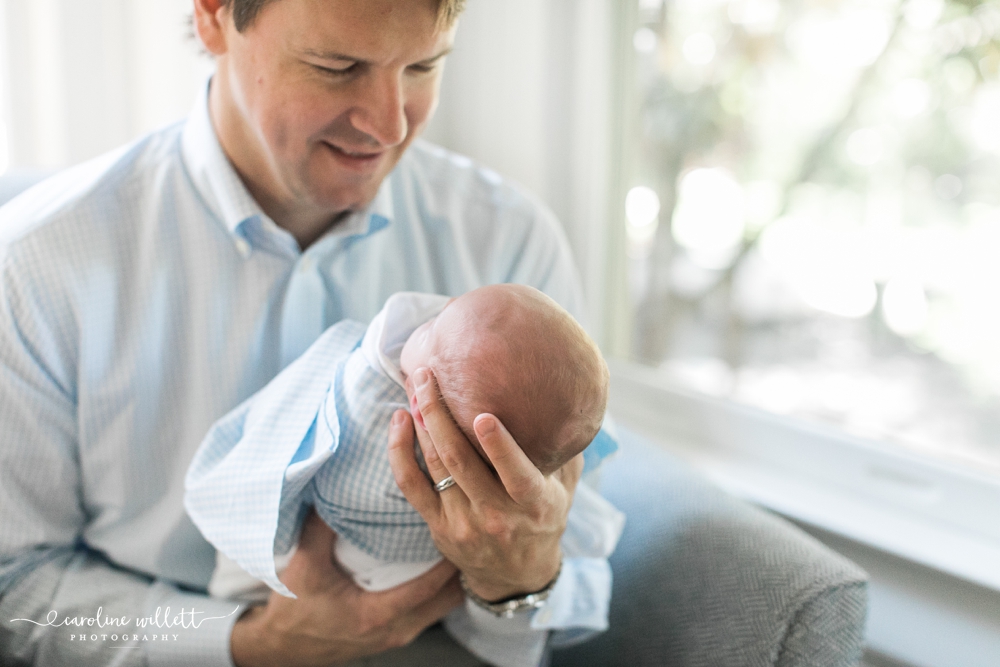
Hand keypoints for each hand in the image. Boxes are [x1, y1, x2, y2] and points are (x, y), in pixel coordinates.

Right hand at [230, 511, 462, 666]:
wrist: (280, 648)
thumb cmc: (291, 610)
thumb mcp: (303, 564)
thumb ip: (320, 525)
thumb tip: (333, 482)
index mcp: (376, 614)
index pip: (431, 586)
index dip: (449, 556)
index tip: (459, 525)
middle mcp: (395, 630)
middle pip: (449, 599)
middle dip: (461, 565)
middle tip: (465, 529)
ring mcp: (397, 636)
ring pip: (444, 608)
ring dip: (453, 578)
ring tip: (456, 541)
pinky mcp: (394, 636)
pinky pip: (431, 612)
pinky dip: (439, 590)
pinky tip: (438, 566)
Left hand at [388, 368, 583, 601]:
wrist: (515, 576)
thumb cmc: (542, 520)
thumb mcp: (564, 491)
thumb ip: (564, 451)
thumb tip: (567, 401)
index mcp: (534, 504)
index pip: (516, 475)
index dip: (499, 447)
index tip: (483, 416)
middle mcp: (497, 515)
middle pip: (461, 461)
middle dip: (440, 415)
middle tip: (429, 377)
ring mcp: (464, 522)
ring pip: (435, 466)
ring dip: (421, 423)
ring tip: (415, 387)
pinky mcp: (438, 525)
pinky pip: (412, 484)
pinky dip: (400, 451)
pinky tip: (399, 422)